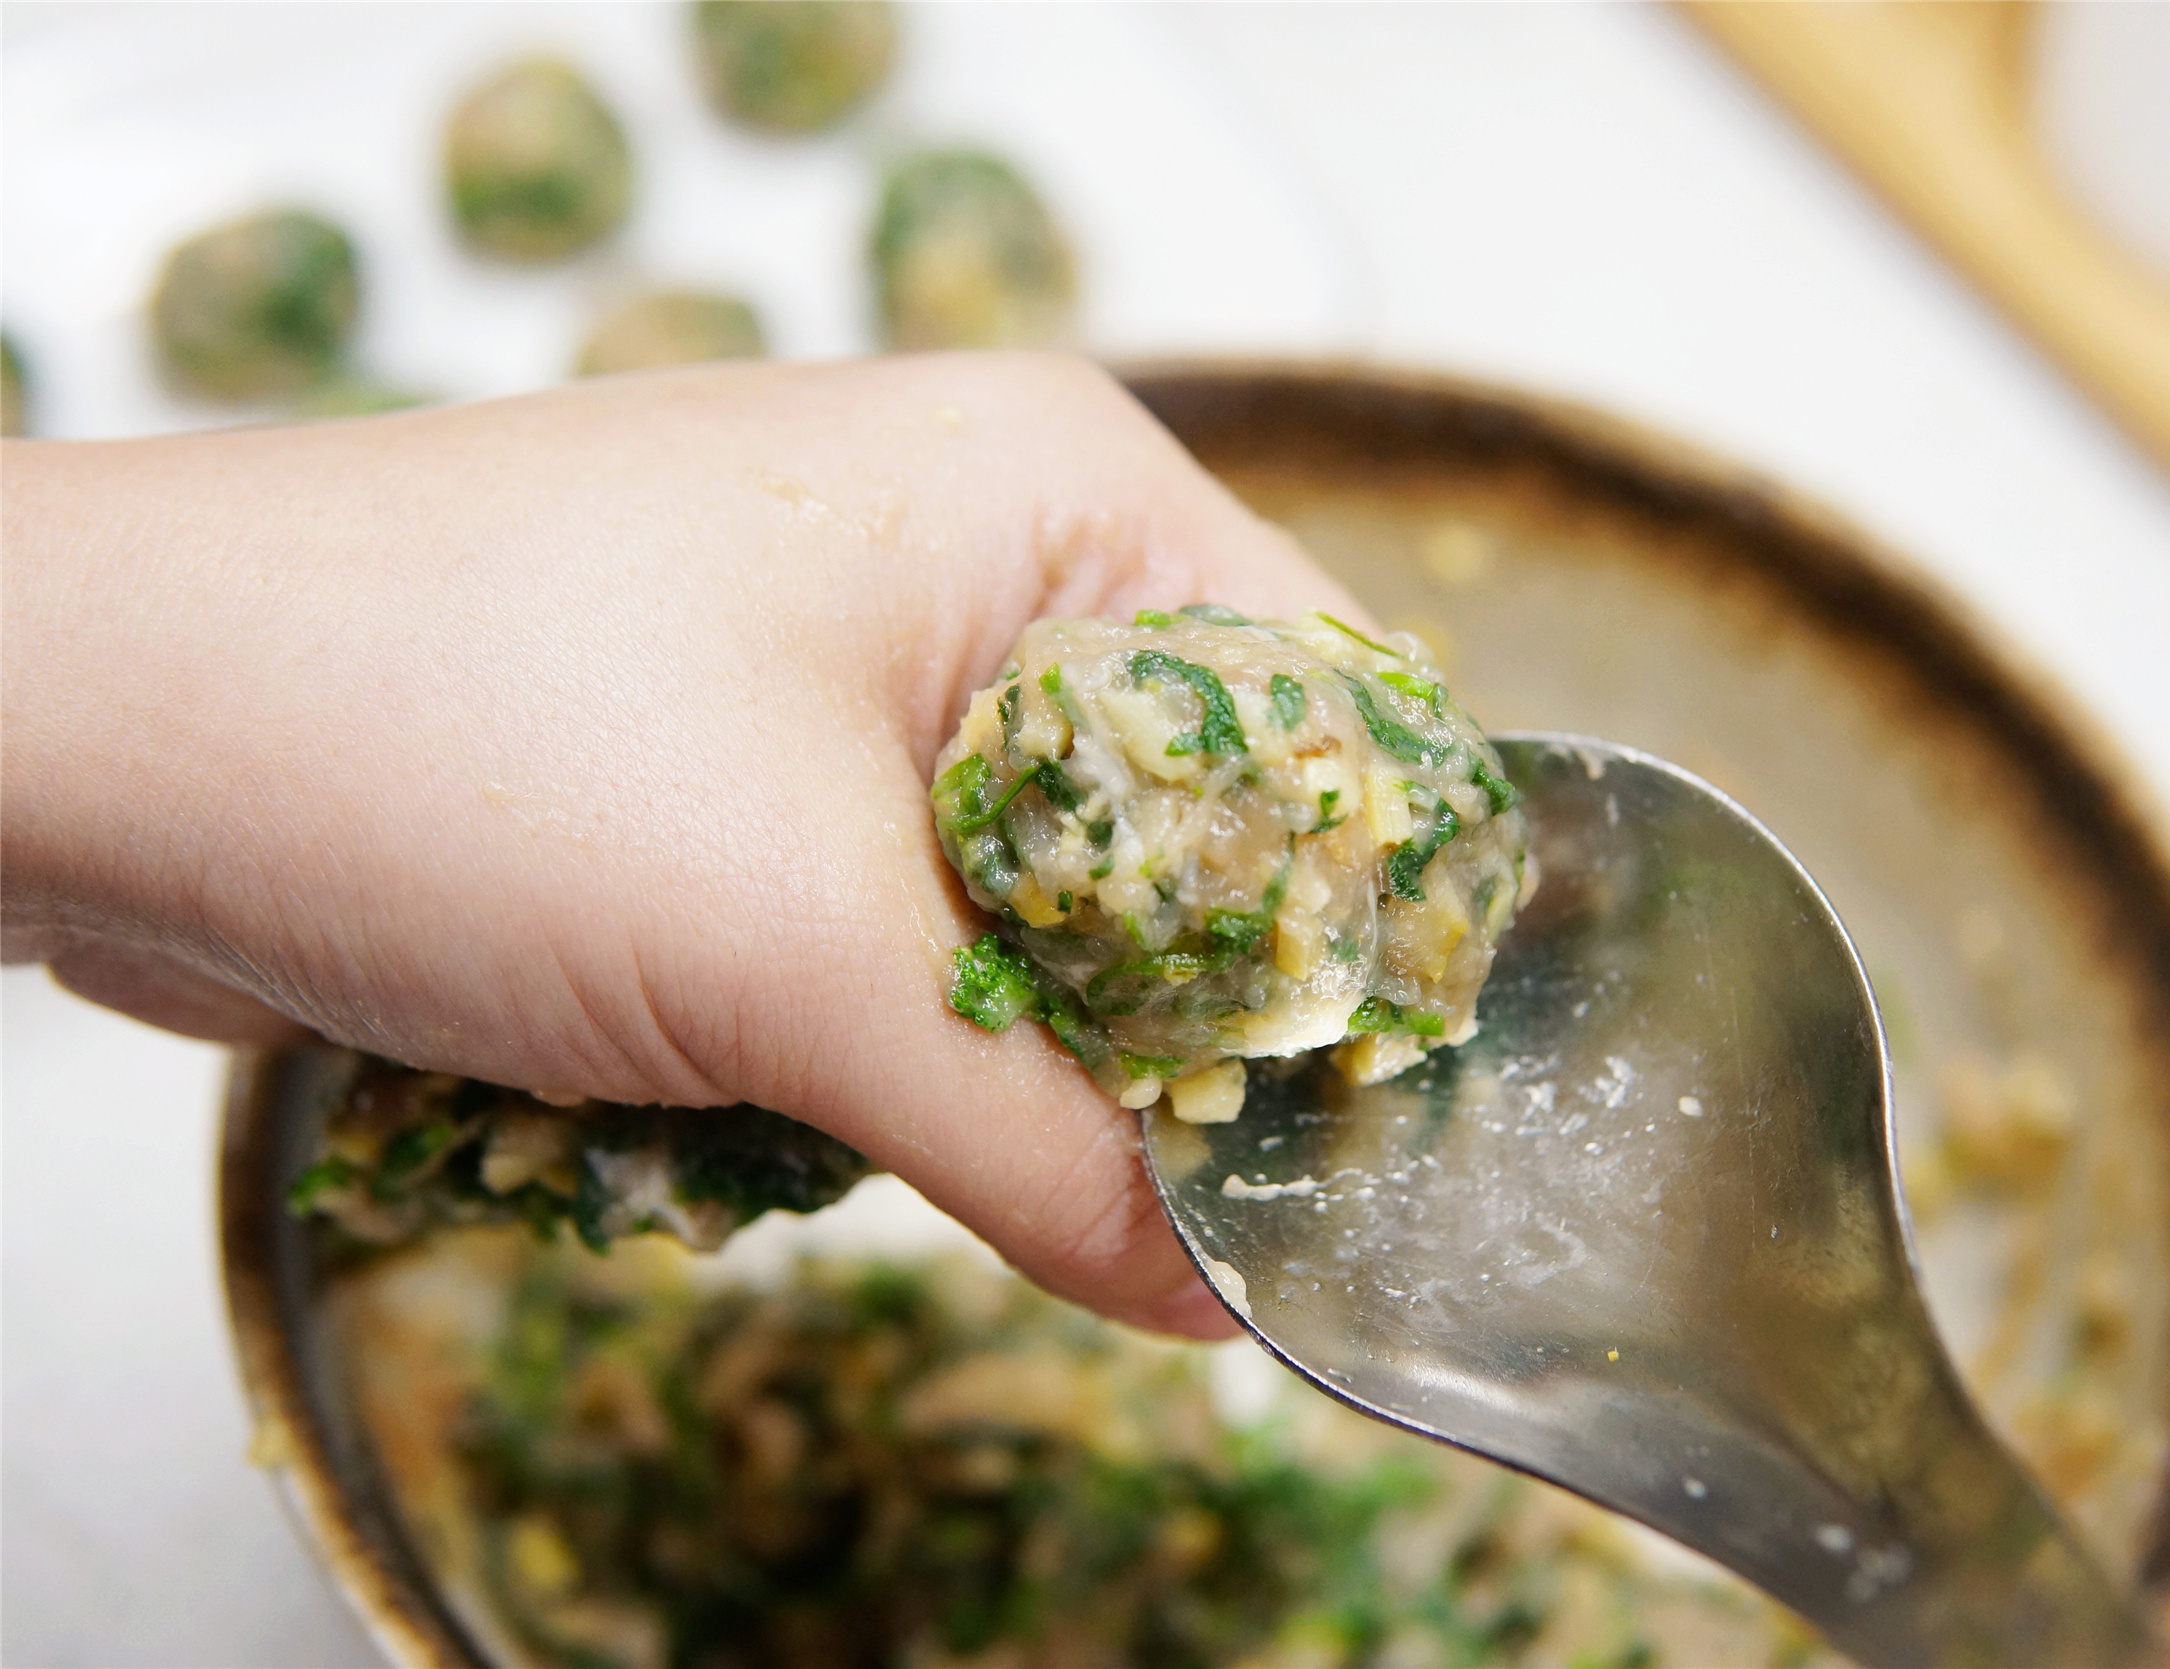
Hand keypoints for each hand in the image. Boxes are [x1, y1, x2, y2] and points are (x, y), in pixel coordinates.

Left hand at [3, 352, 1364, 1336]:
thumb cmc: (461, 738)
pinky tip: (813, 1100)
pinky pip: (906, 928)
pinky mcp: (748, 767)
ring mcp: (853, 661)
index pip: (1326, 719)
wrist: (95, 733)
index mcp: (1058, 499)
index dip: (1356, 932)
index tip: (1371, 1125)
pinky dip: (892, 1040)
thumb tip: (1223, 1299)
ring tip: (948, 1134)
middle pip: (1187, 829)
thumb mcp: (810, 959)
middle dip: (1175, 1021)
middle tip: (1192, 1194)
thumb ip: (1053, 1144)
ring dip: (1009, 1049)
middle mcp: (979, 559)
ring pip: (1038, 901)